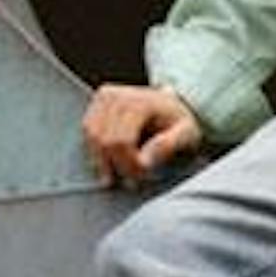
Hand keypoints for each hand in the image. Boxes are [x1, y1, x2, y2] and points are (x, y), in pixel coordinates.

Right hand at [82, 83, 201, 186]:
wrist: (171, 103)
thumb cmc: (178, 121)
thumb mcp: (187, 134)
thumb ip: (169, 146)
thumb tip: (145, 161)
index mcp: (141, 102)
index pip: (122, 141)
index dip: (128, 165)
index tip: (141, 178)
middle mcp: (119, 95)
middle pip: (105, 141)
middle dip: (117, 166)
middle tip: (132, 181)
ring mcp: (105, 96)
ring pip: (92, 138)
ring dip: (104, 161)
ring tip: (121, 173)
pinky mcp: (97, 100)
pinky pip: (88, 132)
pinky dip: (97, 150)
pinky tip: (111, 160)